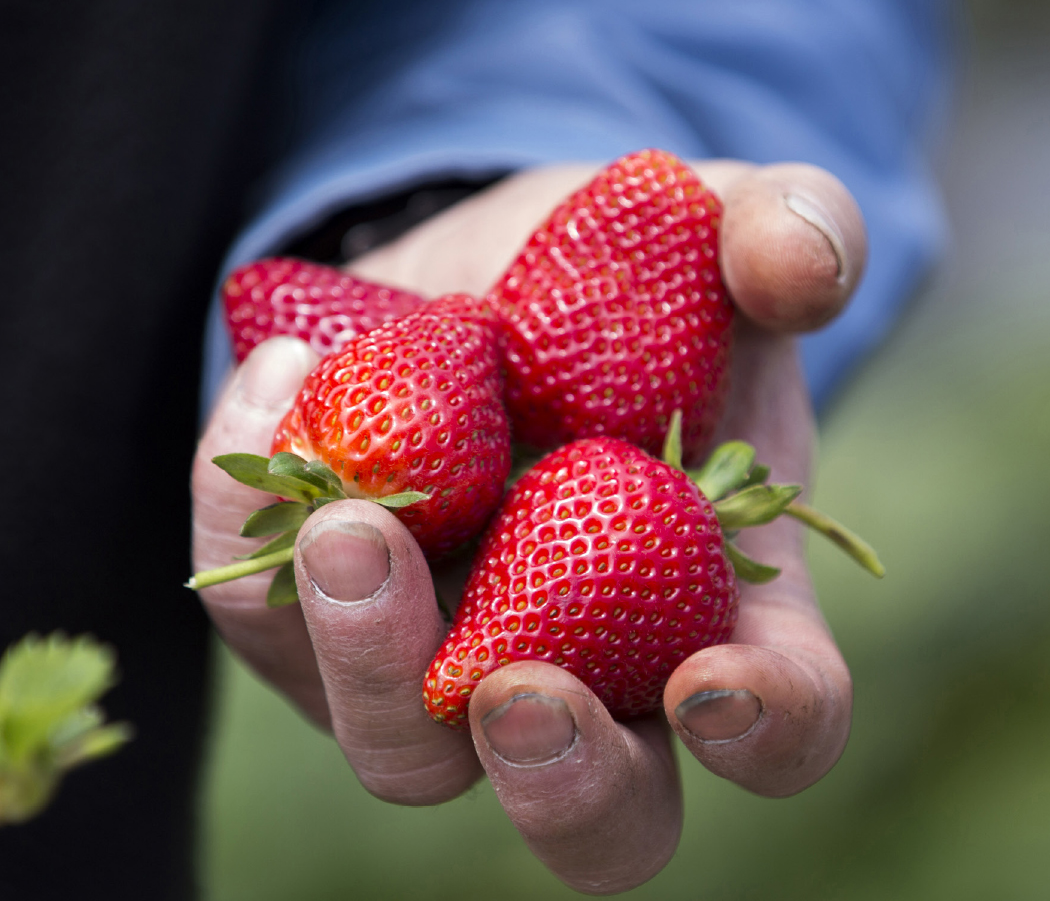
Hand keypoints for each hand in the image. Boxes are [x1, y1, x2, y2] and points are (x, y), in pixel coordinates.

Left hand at [192, 161, 866, 892]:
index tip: (712, 678)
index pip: (781, 726)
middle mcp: (586, 672)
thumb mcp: (708, 228)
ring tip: (354, 521)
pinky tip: (283, 373)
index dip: (767, 731)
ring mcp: (442, 661)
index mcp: (724, 608)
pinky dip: (248, 519)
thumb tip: (801, 262)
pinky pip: (264, 618)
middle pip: (595, 820)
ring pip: (405, 756)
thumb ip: (783, 228)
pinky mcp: (313, 619)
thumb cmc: (626, 279)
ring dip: (374, 662)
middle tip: (515, 687)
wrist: (465, 263)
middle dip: (559, 782)